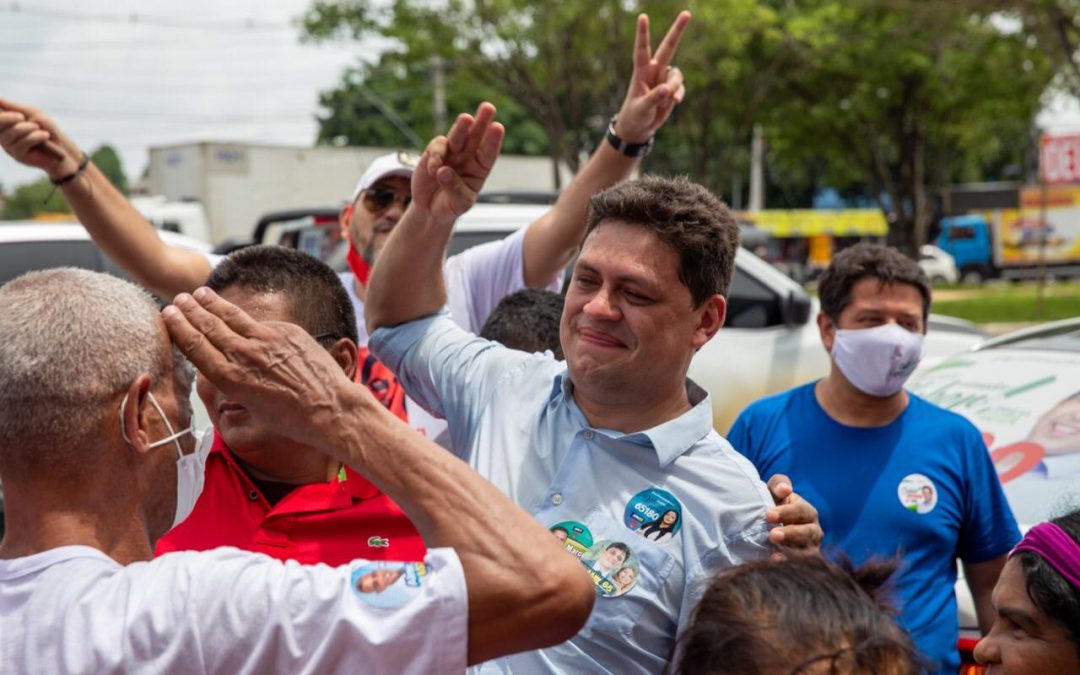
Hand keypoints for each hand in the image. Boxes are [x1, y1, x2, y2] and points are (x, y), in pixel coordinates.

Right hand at [0, 99, 81, 180]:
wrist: (61, 146)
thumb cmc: (45, 128)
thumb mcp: (32, 114)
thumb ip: (14, 107)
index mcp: (5, 124)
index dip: (2, 115)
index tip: (14, 112)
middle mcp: (3, 135)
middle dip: (8, 118)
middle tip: (21, 116)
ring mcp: (9, 146)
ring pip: (11, 134)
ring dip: (26, 128)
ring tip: (38, 127)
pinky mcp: (18, 156)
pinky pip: (22, 144)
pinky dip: (34, 137)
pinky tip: (45, 135)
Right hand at [162, 288, 361, 448]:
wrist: (331, 409)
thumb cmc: (293, 420)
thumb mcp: (252, 409)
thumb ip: (235, 385)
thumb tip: (225, 371)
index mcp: (230, 378)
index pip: (196, 346)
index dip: (179, 327)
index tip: (168, 313)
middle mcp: (244, 355)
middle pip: (209, 326)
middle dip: (191, 311)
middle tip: (179, 299)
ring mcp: (267, 340)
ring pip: (232, 316)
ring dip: (212, 303)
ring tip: (199, 293)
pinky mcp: (287, 332)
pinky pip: (261, 323)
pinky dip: (245, 316)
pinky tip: (237, 311)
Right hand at [411, 102, 504, 226]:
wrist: (430, 209)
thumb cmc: (451, 206)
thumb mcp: (459, 204)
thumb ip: (454, 189)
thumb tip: (443, 171)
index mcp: (480, 168)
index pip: (489, 152)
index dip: (493, 140)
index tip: (498, 127)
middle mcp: (467, 156)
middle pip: (476, 136)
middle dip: (482, 121)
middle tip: (489, 107)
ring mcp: (451, 153)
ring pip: (458, 136)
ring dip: (461, 127)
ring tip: (466, 119)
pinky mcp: (433, 153)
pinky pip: (436, 147)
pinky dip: (436, 155)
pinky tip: (434, 170)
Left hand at [613, 11, 690, 142]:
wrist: (639, 127)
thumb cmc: (635, 115)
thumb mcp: (642, 108)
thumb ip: (654, 98)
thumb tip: (668, 89)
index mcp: (641, 72)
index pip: (642, 50)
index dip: (643, 34)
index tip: (643, 17)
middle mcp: (654, 71)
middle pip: (668, 47)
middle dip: (677, 30)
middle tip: (687, 12)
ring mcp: (664, 78)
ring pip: (677, 76)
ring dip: (674, 89)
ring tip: (663, 103)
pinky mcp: (672, 88)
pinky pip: (681, 89)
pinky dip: (678, 97)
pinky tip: (671, 104)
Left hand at [765, 474, 822, 558]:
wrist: (768, 527)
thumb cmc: (772, 505)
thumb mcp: (774, 492)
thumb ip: (778, 485)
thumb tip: (785, 489)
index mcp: (807, 511)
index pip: (801, 511)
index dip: (786, 512)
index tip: (768, 515)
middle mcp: (813, 530)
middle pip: (807, 532)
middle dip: (790, 533)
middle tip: (772, 535)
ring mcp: (812, 548)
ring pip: (808, 551)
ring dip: (791, 551)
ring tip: (774, 552)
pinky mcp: (805, 562)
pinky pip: (802, 565)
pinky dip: (789, 564)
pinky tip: (775, 561)